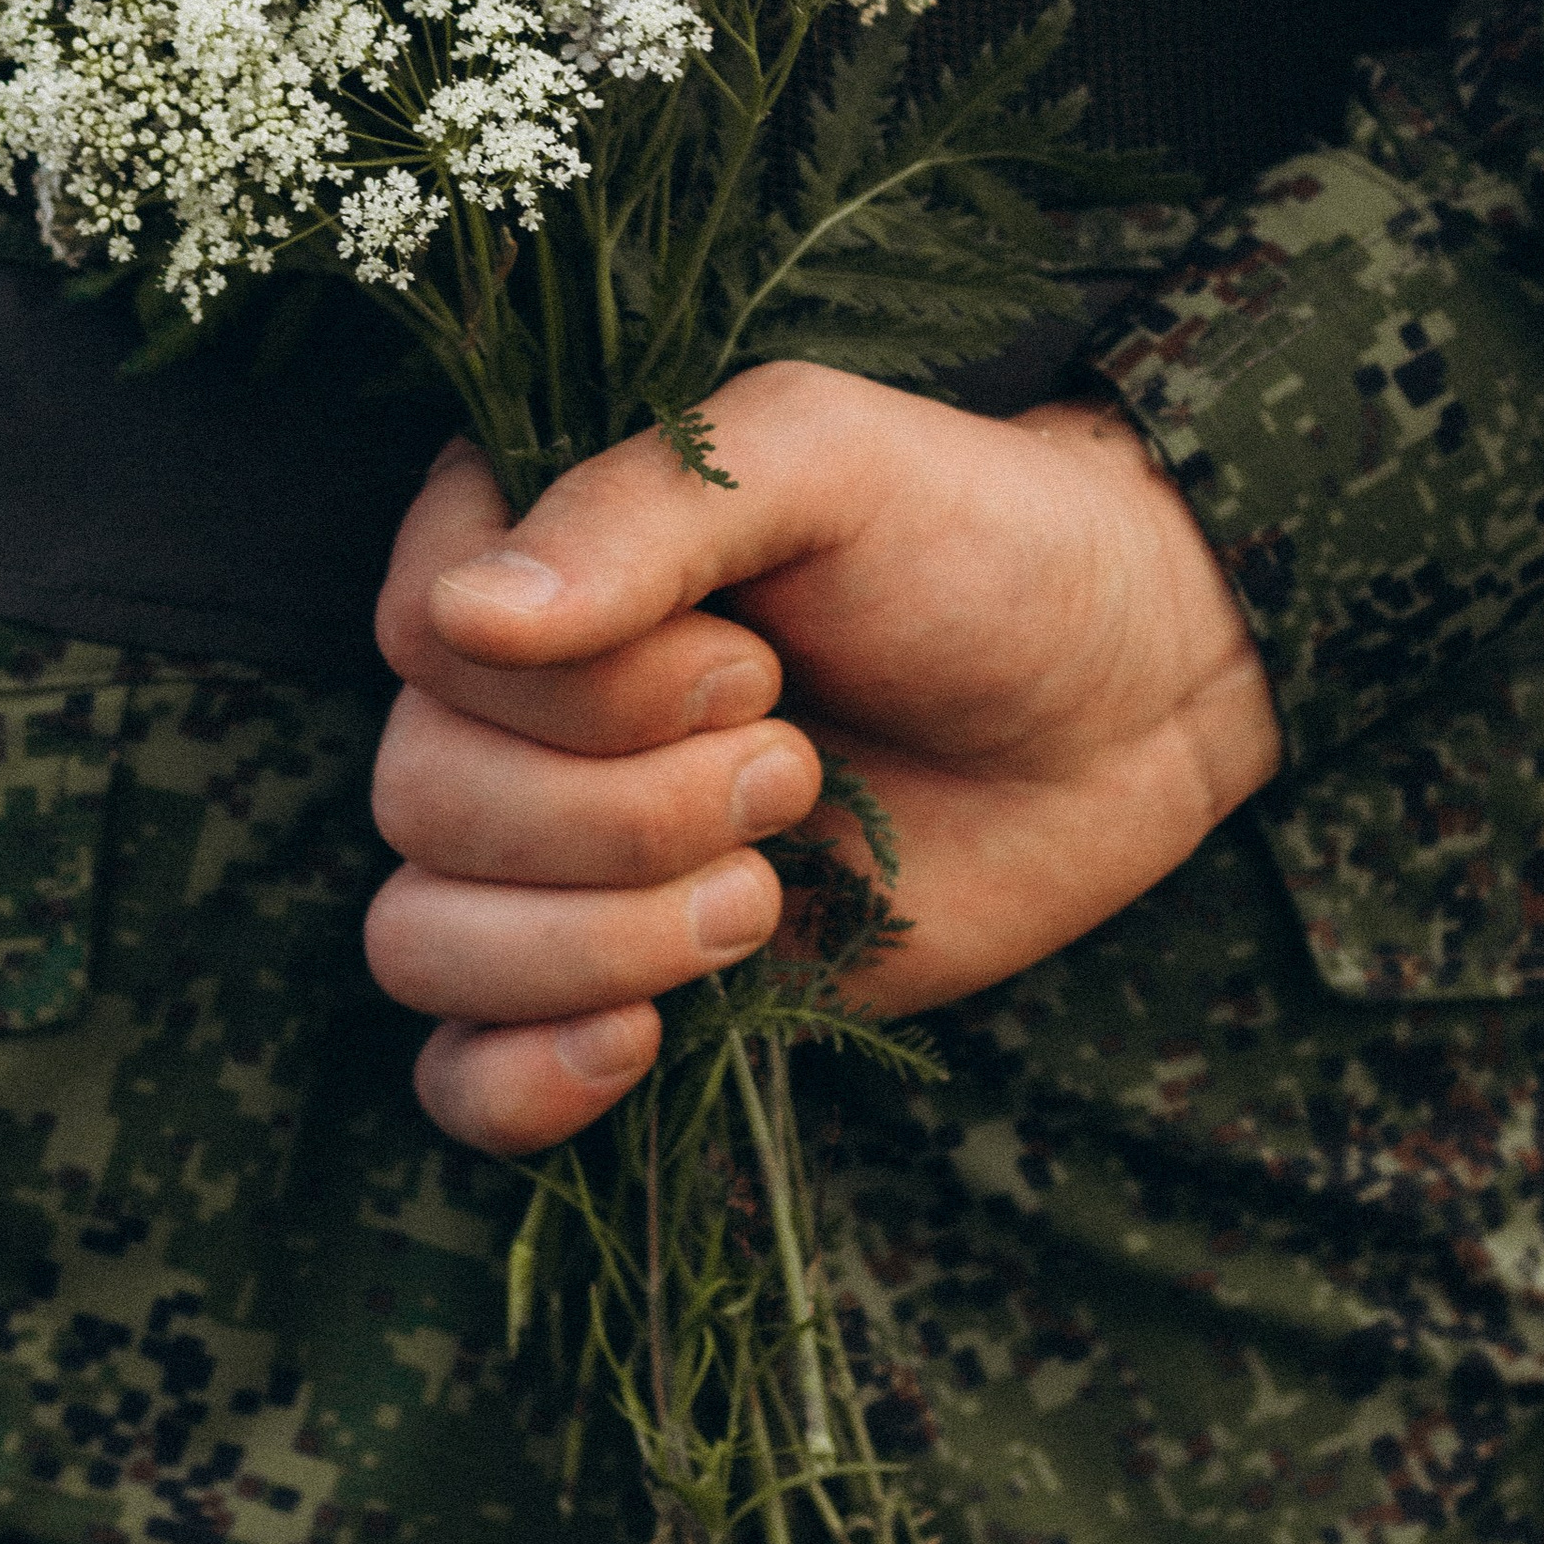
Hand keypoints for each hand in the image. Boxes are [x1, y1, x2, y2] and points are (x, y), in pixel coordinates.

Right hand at [365, 361, 1282, 1155]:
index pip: (420, 635)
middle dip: (621, 813)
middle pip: (422, 798)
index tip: (754, 664)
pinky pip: (456, 1078)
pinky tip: (637, 1043)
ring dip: (593, 941)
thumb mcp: (826, 461)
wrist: (1123, 704)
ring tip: (764, 898)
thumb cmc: (976, 545)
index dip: (576, 687)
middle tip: (797, 770)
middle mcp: (507, 709)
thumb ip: (644, 512)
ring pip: (420, 942)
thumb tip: (469, 617)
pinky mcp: (608, 989)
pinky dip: (517, 1082)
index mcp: (529, 555)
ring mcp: (547, 861)